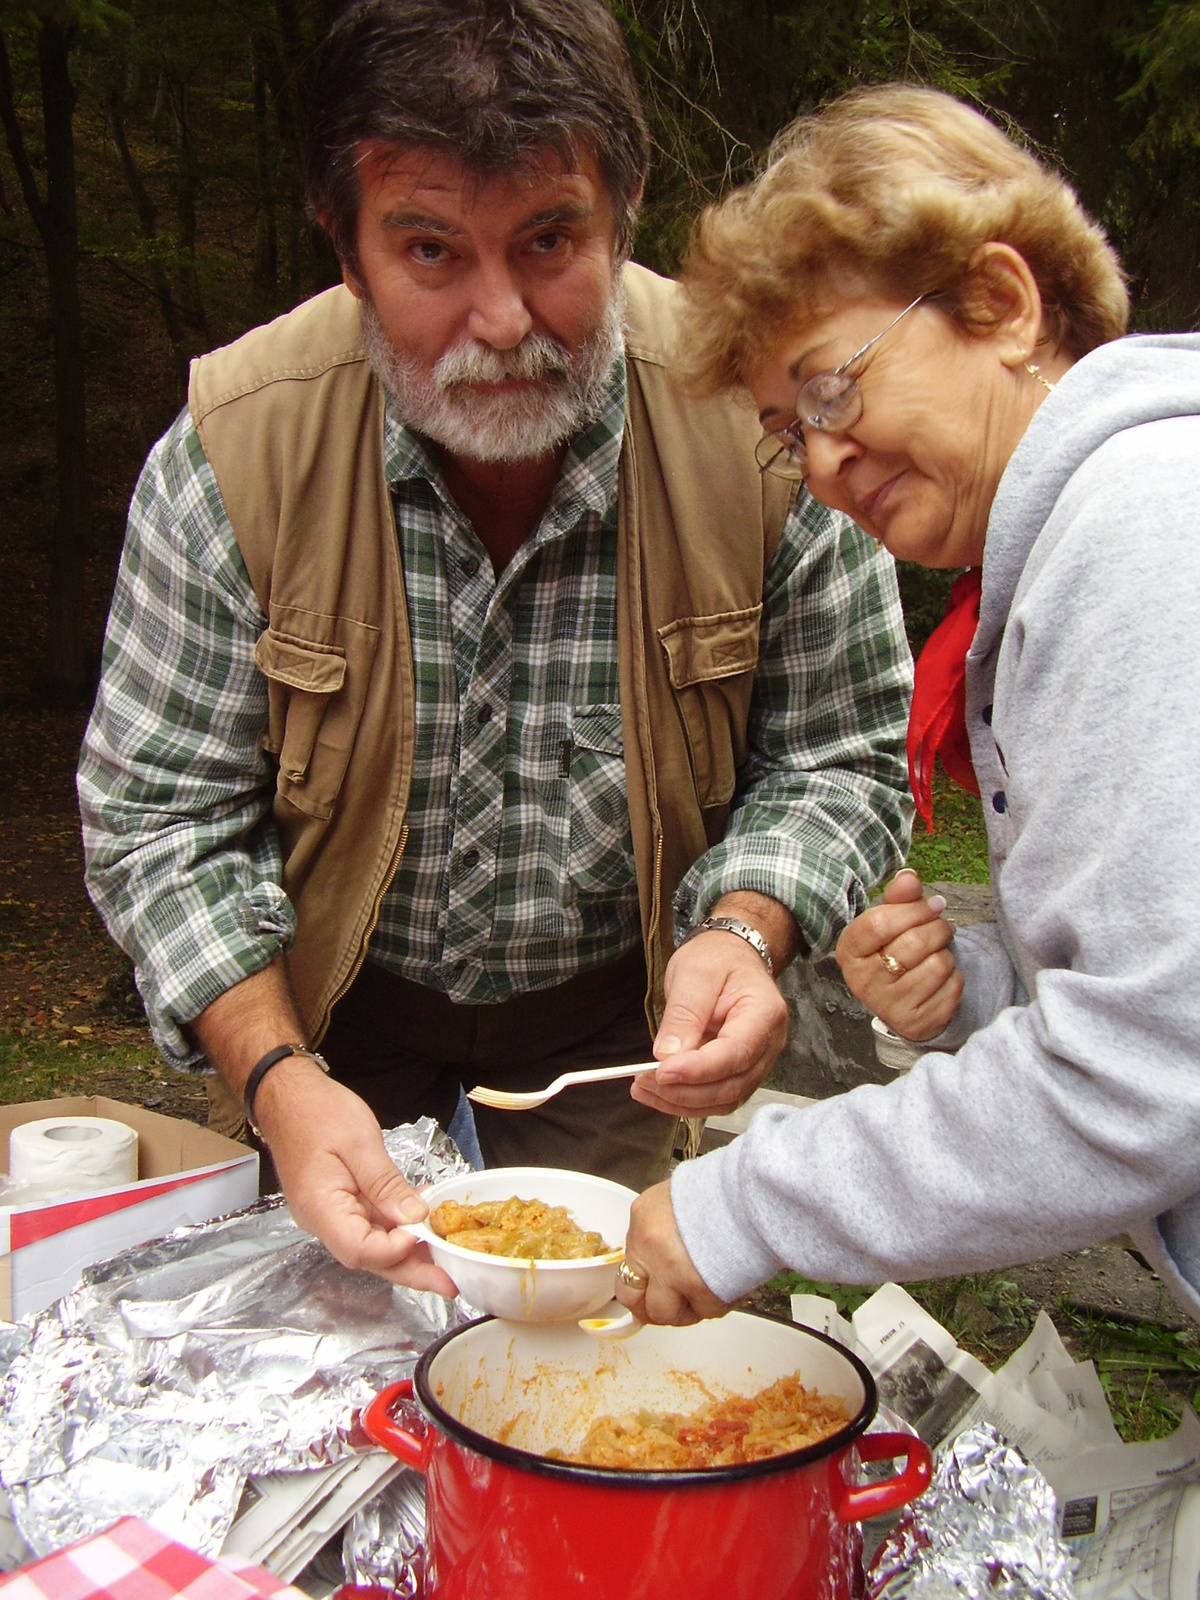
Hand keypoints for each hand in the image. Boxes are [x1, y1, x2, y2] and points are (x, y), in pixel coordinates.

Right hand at [254, 1060, 459, 1295]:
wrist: (286, 1095)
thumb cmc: (317, 1111)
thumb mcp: (359, 1141)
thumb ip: (386, 1184)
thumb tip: (414, 1218)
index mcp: (321, 1208)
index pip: (360, 1250)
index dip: (396, 1250)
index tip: (425, 1233)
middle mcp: (322, 1221)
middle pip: (369, 1258)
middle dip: (411, 1270)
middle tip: (450, 1281)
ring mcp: (329, 1215)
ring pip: (372, 1245)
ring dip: (407, 1252)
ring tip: (443, 1256)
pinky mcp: (338, 1205)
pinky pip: (369, 1226)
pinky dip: (396, 1228)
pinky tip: (422, 1221)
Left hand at [615, 1180, 729, 1325]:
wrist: (751, 1193)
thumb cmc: (719, 1192)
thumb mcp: (670, 1201)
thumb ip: (654, 1234)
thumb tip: (651, 1264)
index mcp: (643, 1223)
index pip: (624, 1276)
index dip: (638, 1292)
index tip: (645, 1299)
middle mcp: (652, 1249)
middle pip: (641, 1303)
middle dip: (656, 1308)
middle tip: (672, 1305)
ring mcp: (675, 1272)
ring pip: (670, 1315)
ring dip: (686, 1309)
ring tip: (703, 1292)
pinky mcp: (703, 1290)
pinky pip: (705, 1313)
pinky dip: (715, 1303)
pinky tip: (723, 1284)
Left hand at [630, 924, 788, 1117]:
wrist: (732, 957)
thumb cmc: (716, 959)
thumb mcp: (694, 973)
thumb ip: (684, 1014)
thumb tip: (667, 1055)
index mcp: (764, 1012)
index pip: (735, 1053)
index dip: (698, 1070)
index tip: (661, 1072)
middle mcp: (769, 1043)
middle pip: (731, 1084)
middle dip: (685, 1092)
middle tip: (644, 1082)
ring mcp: (758, 1061)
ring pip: (724, 1099)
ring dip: (683, 1102)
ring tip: (644, 1089)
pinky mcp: (740, 1072)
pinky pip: (717, 1097)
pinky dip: (687, 1100)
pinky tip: (659, 1091)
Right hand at [835, 868, 962, 1040]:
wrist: (901, 1001)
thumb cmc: (892, 951)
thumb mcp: (889, 922)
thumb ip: (898, 898)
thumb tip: (909, 877)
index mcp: (849, 952)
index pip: (879, 923)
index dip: (913, 909)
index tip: (934, 904)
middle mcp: (862, 982)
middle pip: (913, 942)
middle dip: (938, 928)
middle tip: (943, 927)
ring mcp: (888, 1006)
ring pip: (937, 964)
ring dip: (946, 953)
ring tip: (939, 952)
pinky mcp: (916, 1023)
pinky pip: (951, 987)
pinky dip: (955, 976)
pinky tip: (942, 977)